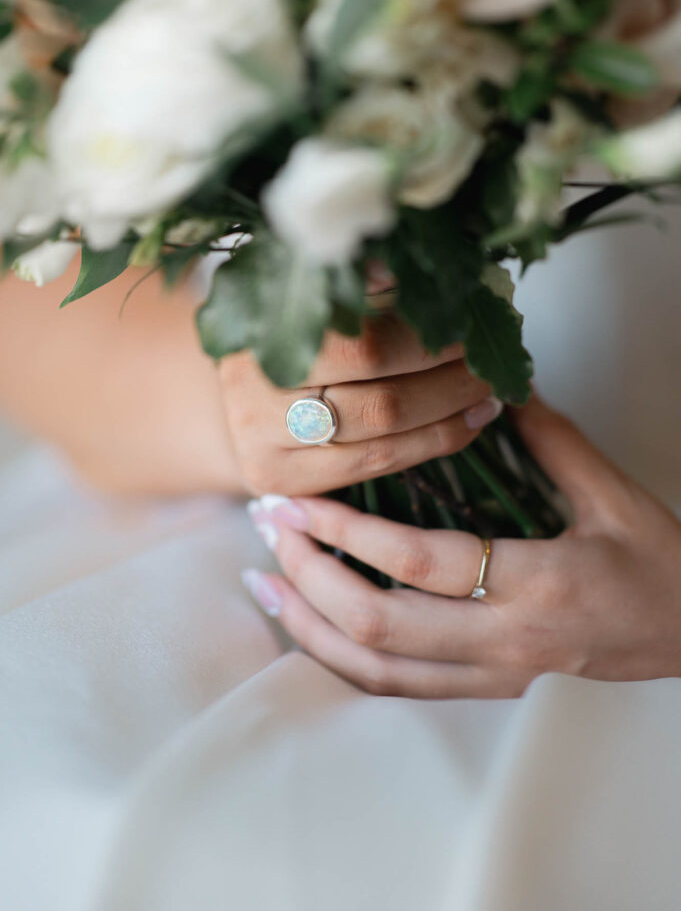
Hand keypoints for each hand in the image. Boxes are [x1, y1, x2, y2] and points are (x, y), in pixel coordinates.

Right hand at [220, 312, 501, 496]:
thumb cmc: (282, 337)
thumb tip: (417, 265)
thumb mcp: (304, 296)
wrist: (227, 402)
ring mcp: (263, 443)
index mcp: (261, 329)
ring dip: (448, 411)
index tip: (469, 317)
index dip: (426, 338)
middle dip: (445, 376)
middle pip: (375, 395)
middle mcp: (253, 390)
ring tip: (486, 390)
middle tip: (486, 355)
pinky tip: (466, 424)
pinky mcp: (281, 481)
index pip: (363, 345)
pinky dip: (432, 442)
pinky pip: (375, 465)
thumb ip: (352, 284)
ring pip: (381, 434)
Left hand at [244, 397, 680, 697]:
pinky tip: (308, 630)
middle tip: (269, 525)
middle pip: (379, 624)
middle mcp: (507, 643)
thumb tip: (492, 384)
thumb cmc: (659, 563)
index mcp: (537, 584)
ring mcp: (494, 678)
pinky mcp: (488, 693)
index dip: (346, 529)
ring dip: (310, 627)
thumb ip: (548, 437)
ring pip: (378, 671)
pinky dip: (342, 661)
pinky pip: (398, 691)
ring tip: (263, 581)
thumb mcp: (611, 494)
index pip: (416, 560)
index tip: (295, 498)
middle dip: (309, 574)